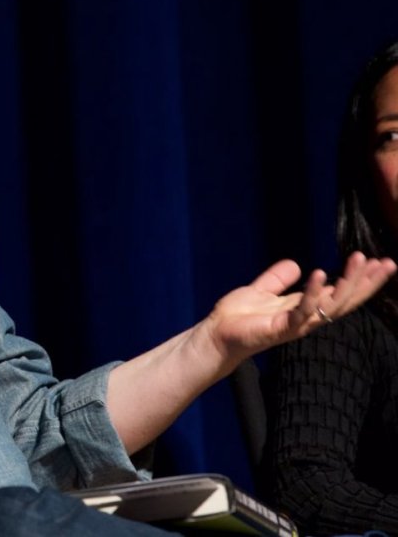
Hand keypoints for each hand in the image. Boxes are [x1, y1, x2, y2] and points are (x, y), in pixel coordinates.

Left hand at [201, 252, 396, 363]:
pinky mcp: (280, 329)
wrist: (216, 335)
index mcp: (304, 307)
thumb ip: (278, 278)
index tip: (379, 261)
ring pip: (331, 305)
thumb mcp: (261, 290)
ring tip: (361, 261)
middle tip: (387, 263)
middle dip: (367, 282)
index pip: (340, 292)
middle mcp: (306, 318)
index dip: (360, 279)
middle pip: (345, 300)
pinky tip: (320, 274)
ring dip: (348, 283)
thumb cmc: (238, 317)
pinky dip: (311, 293)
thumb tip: (296, 263)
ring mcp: (295, 325)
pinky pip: (301, 311)